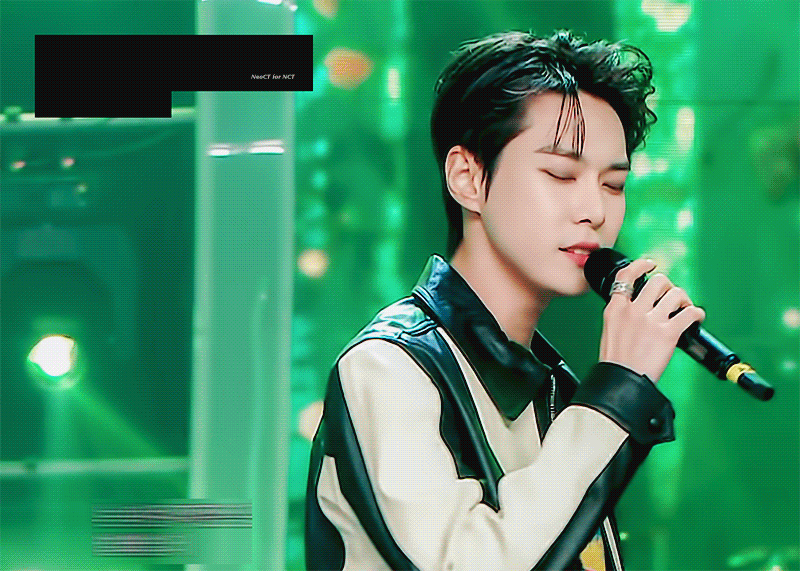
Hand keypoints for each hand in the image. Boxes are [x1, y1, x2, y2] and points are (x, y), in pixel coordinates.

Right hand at [598, 258, 705, 383]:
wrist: (620, 381)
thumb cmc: (614, 364)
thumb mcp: (608, 332)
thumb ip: (620, 317)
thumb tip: (633, 313)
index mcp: (615, 309)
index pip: (626, 276)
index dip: (641, 265)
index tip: (649, 264)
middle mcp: (633, 310)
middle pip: (657, 281)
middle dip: (668, 286)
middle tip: (671, 295)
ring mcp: (650, 321)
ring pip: (675, 294)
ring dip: (684, 299)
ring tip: (685, 308)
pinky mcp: (668, 333)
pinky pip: (689, 314)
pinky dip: (697, 313)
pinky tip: (696, 318)